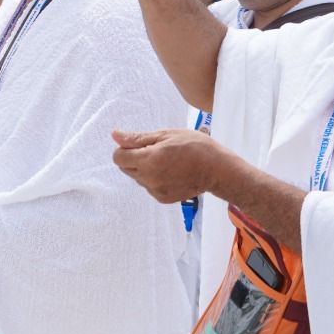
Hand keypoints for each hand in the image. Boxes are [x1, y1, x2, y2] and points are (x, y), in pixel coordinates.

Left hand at [111, 128, 226, 202]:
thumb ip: (138, 138)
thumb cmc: (195, 147)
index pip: (118, 157)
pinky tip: (171, 171)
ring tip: (167, 161)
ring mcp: (155, 191)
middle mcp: (149, 179)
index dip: (125, 148)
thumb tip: (114, 135)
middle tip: (156, 150)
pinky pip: (148, 186)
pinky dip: (154, 179)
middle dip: (134, 157)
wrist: (218, 170)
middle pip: (125, 168)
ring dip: (144, 168)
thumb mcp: (166, 135)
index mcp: (148, 160)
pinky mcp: (162, 198)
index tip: (140, 143)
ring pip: (137, 177)